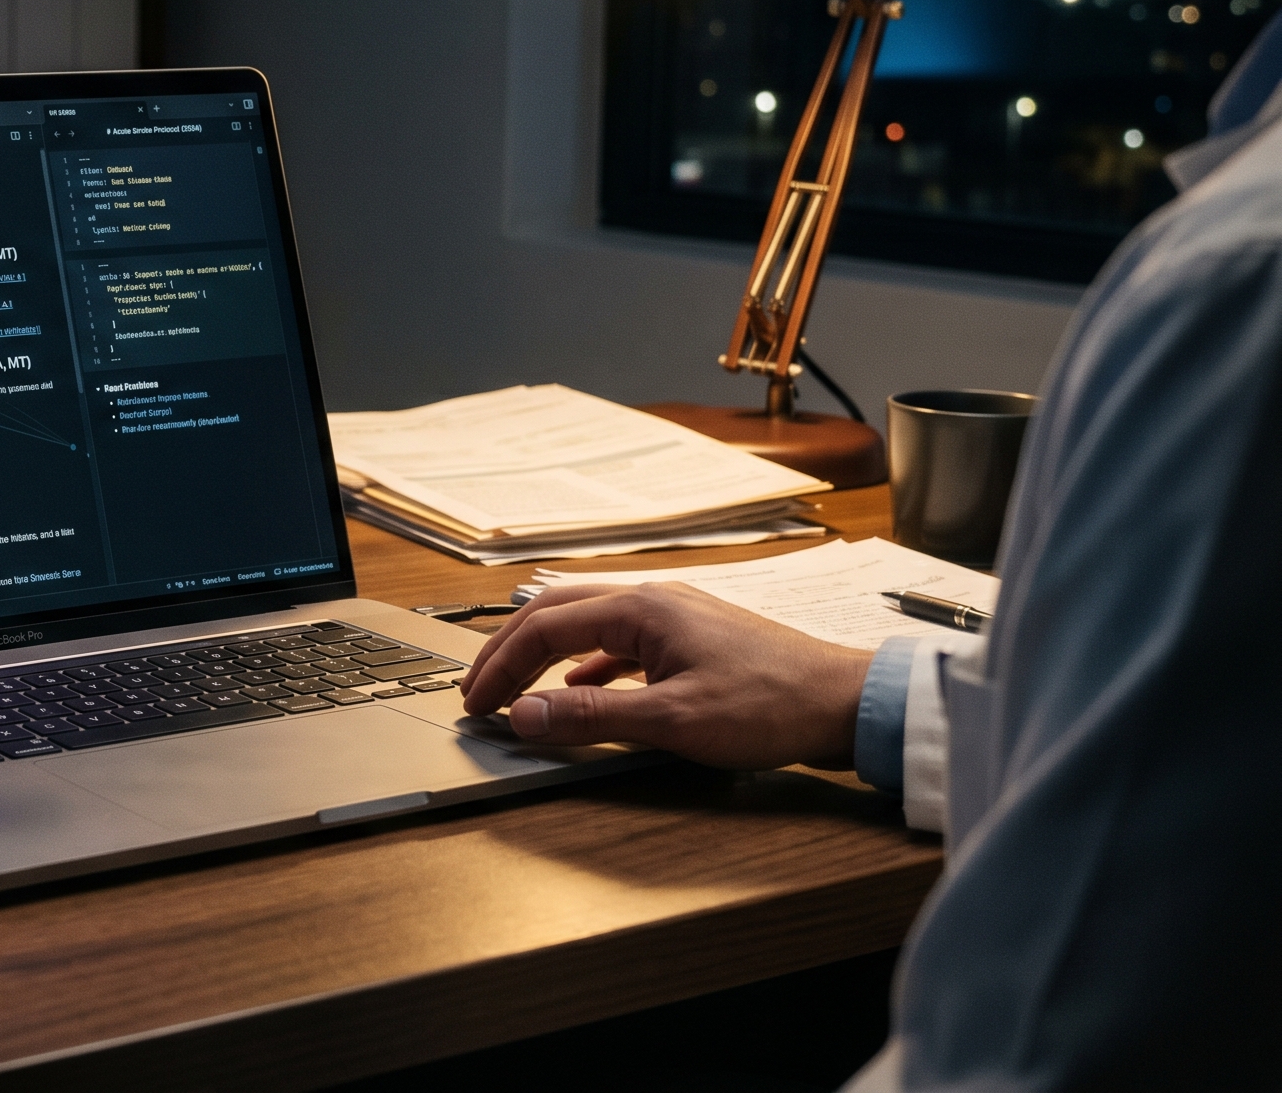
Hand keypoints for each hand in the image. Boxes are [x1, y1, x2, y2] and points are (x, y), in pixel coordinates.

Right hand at [456, 581, 873, 769]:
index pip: (544, 628)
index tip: (477, 702)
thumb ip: (591, 718)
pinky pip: (618, 641)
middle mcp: (654, 600)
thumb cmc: (771, 705)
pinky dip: (584, 665)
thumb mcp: (672, 720)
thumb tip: (525, 715)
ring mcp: (674, 616)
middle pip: (556, 613)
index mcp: (642, 608)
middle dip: (509, 651)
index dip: (501, 667)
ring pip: (586, 624)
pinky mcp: (691, 638)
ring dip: (543, 655)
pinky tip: (583, 692)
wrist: (845, 703)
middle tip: (479, 689)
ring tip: (517, 688)